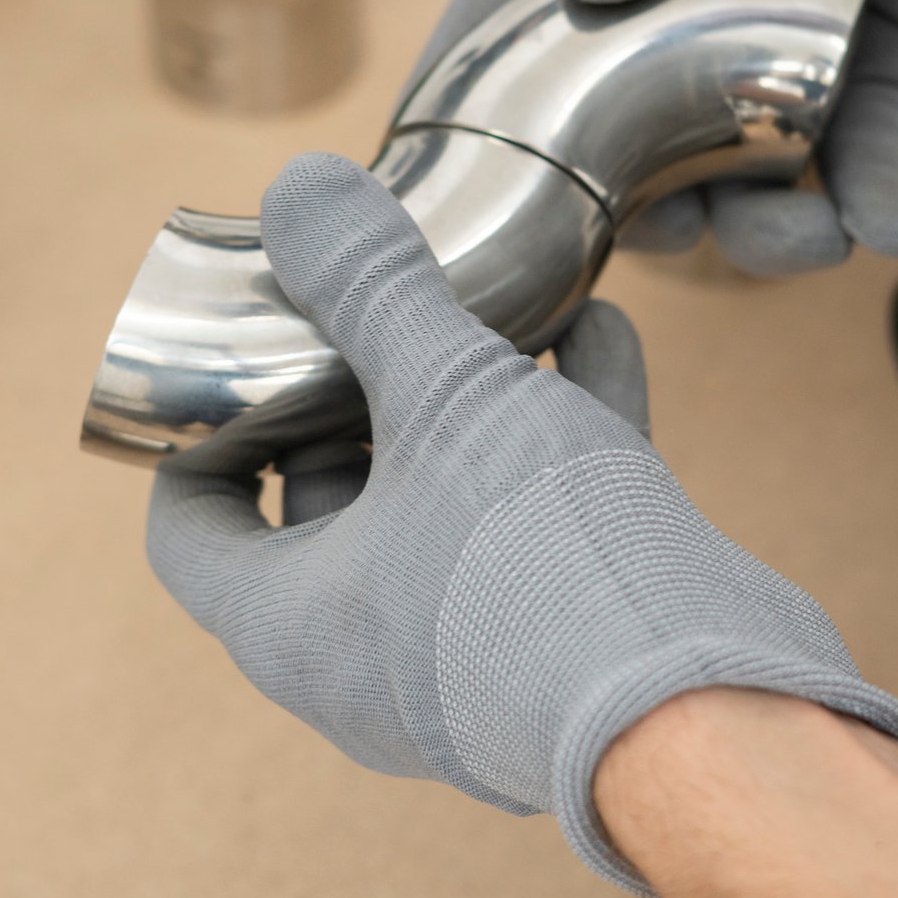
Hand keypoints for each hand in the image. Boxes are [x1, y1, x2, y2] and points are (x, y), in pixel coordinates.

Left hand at [146, 153, 897, 890]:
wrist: (706, 711)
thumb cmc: (538, 568)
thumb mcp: (444, 392)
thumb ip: (373, 289)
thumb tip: (299, 186)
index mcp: (290, 623)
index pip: (191, 527)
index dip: (198, 432)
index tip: (233, 357)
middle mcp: (365, 660)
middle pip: (324, 505)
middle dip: (351, 395)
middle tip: (369, 307)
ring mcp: (469, 661)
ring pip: (444, 510)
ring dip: (465, 405)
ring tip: (491, 305)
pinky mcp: (567, 648)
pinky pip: (542, 529)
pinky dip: (560, 433)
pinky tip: (600, 336)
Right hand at [405, 0, 897, 273]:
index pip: (525, 6)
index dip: (471, 86)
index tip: (438, 170)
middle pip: (624, 132)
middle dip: (633, 203)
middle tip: (666, 227)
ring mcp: (801, 49)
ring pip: (740, 179)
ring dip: (760, 235)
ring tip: (808, 236)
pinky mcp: (896, 83)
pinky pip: (861, 177)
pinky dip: (869, 213)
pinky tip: (890, 219)